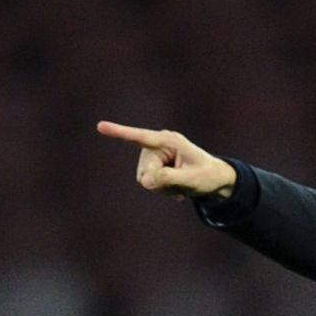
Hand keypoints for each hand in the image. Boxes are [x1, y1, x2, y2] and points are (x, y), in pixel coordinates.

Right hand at [96, 121, 236, 198]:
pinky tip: (176, 188)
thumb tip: (144, 182)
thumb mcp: (190, 180)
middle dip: (159, 182)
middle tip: (180, 186)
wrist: (215, 180)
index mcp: (169, 140)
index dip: (120, 132)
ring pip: (144, 178)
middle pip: (144, 169)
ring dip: (161, 187)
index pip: (141, 137)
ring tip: (179, 185)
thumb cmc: (207, 176)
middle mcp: (158, 144)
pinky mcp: (153, 163)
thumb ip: (167, 179)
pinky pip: (147, 181)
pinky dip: (161, 189)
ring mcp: (154, 154)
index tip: (100, 126)